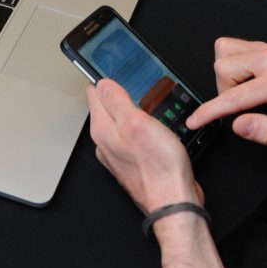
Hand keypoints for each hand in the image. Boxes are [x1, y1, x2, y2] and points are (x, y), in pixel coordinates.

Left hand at [87, 80, 202, 213]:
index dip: (102, 76)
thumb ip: (116, 100)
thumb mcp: (136, 122)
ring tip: (139, 96)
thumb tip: (102, 83)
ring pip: (120, 122)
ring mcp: (119, 153)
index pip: (93, 93)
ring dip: (129, 110)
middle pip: (105, 107)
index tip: (109, 67)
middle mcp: (106, 142)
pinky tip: (151, 124)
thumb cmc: (158, 167)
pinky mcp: (134, 161)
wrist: (173, 200)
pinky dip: (139, 126)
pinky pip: (132, 136)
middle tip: (127, 78)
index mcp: (103, 129)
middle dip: (115, 92)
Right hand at [186, 38, 266, 153]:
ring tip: (245, 95)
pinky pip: (232, 48)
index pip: (235, 96)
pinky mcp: (265, 47)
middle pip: (224, 68)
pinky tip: (245, 82)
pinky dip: (231, 66)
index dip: (211, 111)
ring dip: (227, 78)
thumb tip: (238, 124)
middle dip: (225, 93)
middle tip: (244, 109)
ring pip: (224, 53)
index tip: (195, 120)